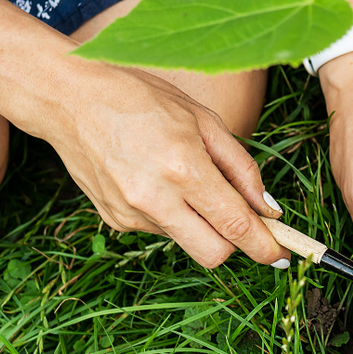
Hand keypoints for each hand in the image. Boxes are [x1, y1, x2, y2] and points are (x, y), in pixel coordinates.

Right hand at [25, 61, 289, 269]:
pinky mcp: (114, 220)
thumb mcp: (204, 120)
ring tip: (183, 176)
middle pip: (213, 254)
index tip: (283, 255)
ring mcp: (130, 214)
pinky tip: (155, 179)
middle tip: (246, 224)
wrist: (69, 98)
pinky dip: (171, 214)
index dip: (265, 246)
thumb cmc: (142, 98)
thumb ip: (241, 168)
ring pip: (187, 240)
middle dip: (236, 246)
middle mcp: (155, 199)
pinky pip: (160, 229)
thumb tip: (268, 208)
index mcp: (183, 168)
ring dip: (200, 222)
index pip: (236, 226)